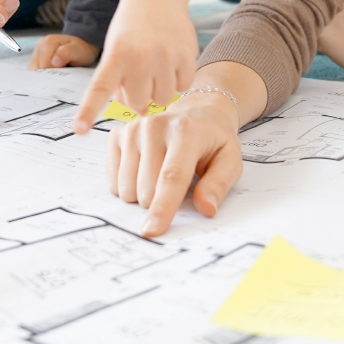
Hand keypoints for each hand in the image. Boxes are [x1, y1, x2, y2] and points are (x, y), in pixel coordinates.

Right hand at [30, 33, 100, 69]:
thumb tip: (55, 61)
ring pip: (35, 71)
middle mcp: (39, 45)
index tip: (66, 70)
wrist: (81, 47)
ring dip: (47, 75)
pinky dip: (44, 74)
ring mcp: (36, 52)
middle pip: (38, 69)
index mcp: (48, 42)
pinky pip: (35, 71)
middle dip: (50, 74)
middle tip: (64, 71)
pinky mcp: (35, 59)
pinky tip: (54, 72)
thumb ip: (67, 53)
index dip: (55, 72)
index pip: (44, 66)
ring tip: (60, 70)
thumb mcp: (79, 51)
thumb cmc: (81, 50)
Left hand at [72, 0, 197, 134]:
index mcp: (114, 56)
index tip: (78, 130)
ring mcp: (165, 56)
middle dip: (138, 95)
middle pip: (138, 103)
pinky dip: (178, 80)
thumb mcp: (114, 51)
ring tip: (155, 68)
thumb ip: (120, 82)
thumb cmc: (130, 31)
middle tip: (139, 76)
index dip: (88, 111)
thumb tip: (141, 110)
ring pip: (163, 98)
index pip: (98, 89)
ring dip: (159, 89)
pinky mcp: (186, 55)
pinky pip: (183, 86)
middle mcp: (139, 57)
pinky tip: (172, 62)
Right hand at [108, 90, 243, 236]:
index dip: (162, 207)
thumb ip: (218, 185)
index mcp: (185, 131)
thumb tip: (206, 208)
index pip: (171, 177)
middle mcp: (154, 126)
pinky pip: (114, 181)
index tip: (152, 231)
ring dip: (143, 195)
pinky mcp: (117, 134)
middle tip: (178, 184)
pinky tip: (145, 171)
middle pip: (146, 189)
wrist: (198, 113)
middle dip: (160, 201)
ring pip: (127, 188)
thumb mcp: (230, 161)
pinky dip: (129, 186)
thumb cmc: (213, 140)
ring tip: (161, 175)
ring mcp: (133, 129)